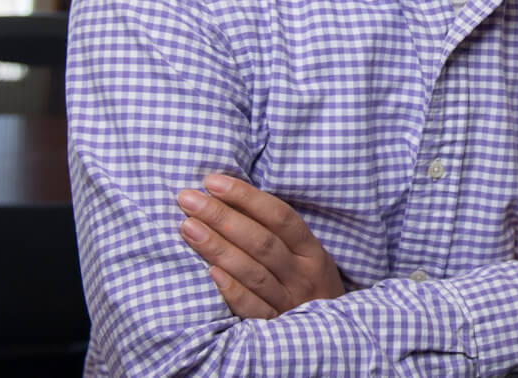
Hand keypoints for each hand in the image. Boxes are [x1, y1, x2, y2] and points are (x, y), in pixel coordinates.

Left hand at [176, 174, 346, 318]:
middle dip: (221, 217)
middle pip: (261, 241)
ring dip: (218, 248)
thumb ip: (274, 231)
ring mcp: (290, 302)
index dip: (246, 197)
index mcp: (312, 251)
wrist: (329, 334)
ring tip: (187, 227)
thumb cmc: (305, 283)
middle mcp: (303, 274)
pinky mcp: (274, 326)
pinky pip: (252, 308)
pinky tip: (209, 273)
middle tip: (188, 199)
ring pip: (253, 272)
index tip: (212, 182)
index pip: (279, 216)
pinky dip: (232, 290)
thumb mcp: (304, 255)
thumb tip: (228, 197)